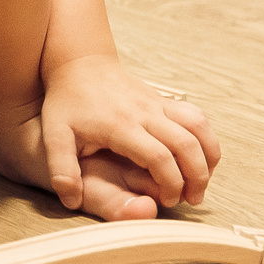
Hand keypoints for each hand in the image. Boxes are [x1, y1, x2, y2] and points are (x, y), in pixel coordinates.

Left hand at [37, 54, 218, 214]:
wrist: (79, 63)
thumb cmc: (66, 101)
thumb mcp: (54, 135)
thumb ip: (61, 169)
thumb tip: (71, 200)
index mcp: (120, 125)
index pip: (159, 158)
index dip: (170, 184)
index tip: (168, 200)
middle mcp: (144, 113)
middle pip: (187, 145)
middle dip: (197, 177)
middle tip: (192, 199)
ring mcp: (157, 103)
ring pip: (199, 128)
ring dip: (208, 157)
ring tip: (202, 180)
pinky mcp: (164, 99)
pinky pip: (197, 117)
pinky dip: (207, 138)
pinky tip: (200, 157)